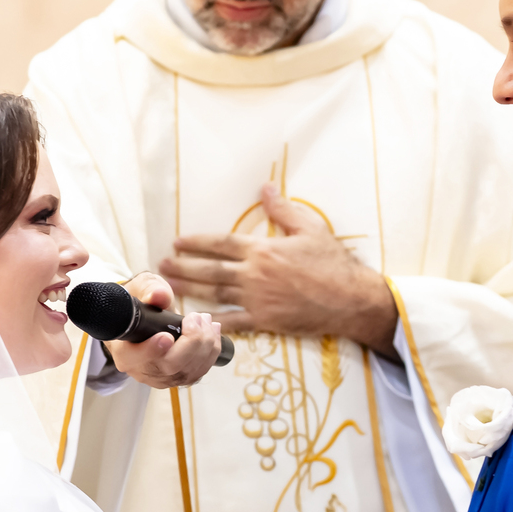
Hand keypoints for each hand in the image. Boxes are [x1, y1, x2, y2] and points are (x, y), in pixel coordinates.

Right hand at [104, 272, 223, 387]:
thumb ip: (149, 289)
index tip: (166, 337)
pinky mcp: (179, 378)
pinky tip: (212, 331)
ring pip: (188, 371)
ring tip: (205, 319)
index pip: (132, 358)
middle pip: (169, 367)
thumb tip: (158, 295)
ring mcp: (161, 377)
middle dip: (191, 341)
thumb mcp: (141, 289)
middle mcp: (140, 369)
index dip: (151, 350)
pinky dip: (211, 351)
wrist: (149, 319)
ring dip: (204, 344)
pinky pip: (199, 371)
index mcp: (123, 350)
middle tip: (195, 317)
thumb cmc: (142, 304)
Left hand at [158, 184, 399, 358]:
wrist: (350, 299)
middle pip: (210, 269)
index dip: (197, 242)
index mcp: (263, 249)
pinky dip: (212, 323)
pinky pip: (233, 323)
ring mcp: (257, 300)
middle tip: (162, 266)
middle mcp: (254, 274)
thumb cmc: (332, 262)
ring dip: (189, 290)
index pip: (222, 243)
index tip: (178, 242)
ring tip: (169, 288)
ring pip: (215, 294)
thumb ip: (283, 209)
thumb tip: (265, 189)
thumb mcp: (310, 228)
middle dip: (183, 267)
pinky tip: (195, 322)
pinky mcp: (264, 321)